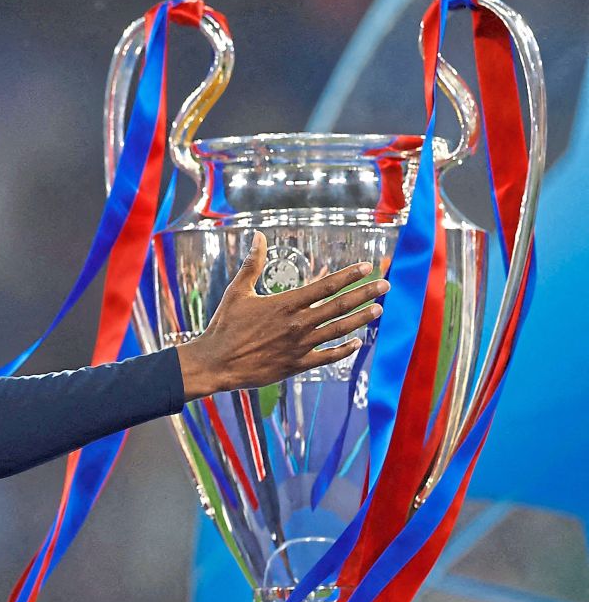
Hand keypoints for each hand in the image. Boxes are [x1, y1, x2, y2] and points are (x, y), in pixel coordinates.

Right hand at [177, 232, 387, 400]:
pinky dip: (344, 350)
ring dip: (361, 319)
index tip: (366, 267)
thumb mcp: (237, 291)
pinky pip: (327, 357)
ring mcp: (299, 346)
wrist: (215, 363)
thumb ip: (252, 264)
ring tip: (378, 310)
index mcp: (285, 303)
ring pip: (338, 330)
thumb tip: (258, 236)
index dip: (348, 276)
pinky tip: (356, 343)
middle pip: (339, 306)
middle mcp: (297, 324)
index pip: (325, 286)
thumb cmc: (224, 325)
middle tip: (385, 285)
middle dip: (365, 294)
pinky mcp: (296, 365)